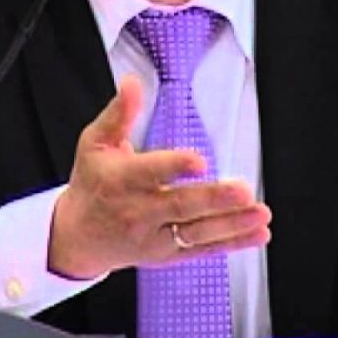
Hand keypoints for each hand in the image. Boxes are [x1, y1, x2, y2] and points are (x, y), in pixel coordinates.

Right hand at [48, 75, 271, 278]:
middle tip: (242, 190)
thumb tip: (132, 83)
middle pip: (180, 205)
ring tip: (260, 214)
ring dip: (232, 224)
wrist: (77, 238)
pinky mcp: (167, 254)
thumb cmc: (92, 183)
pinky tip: (258, 234)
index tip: (199, 161)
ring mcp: (154, 237)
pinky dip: (232, 243)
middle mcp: (138, 211)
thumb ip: (118, 114)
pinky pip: (202, 250)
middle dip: (214, 199)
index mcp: (121, 180)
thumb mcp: (95, 144)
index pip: (149, 173)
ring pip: (196, 232)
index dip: (174, 167)